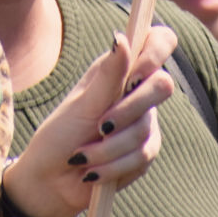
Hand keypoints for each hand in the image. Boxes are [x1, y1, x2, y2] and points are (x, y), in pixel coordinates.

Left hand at [5, 26, 175, 216]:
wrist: (54, 180)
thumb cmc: (62, 133)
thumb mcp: (83, 102)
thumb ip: (108, 73)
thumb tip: (120, 37)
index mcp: (120, 67)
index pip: (159, 41)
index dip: (157, 51)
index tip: (135, 75)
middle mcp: (137, 90)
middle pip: (163, 85)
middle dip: (128, 110)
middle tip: (101, 125)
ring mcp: (145, 121)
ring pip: (145, 128)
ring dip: (109, 148)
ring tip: (84, 155)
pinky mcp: (146, 152)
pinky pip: (142, 156)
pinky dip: (113, 166)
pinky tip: (94, 171)